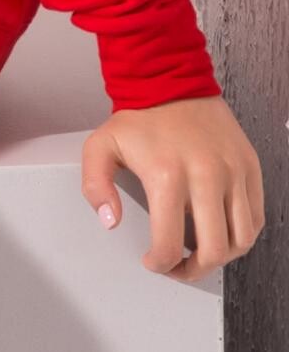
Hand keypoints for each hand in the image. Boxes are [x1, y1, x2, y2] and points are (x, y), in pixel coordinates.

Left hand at [82, 94, 264, 282]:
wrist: (172, 80)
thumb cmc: (139, 118)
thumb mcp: (100, 147)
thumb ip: (95, 187)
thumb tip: (110, 221)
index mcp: (167, 175)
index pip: (169, 243)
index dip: (160, 264)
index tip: (154, 262)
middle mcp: (206, 175)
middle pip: (214, 250)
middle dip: (194, 270)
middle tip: (179, 267)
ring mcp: (233, 171)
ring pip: (242, 239)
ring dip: (222, 257)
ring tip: (201, 253)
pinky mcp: (249, 166)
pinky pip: (256, 216)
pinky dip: (242, 234)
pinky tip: (222, 232)